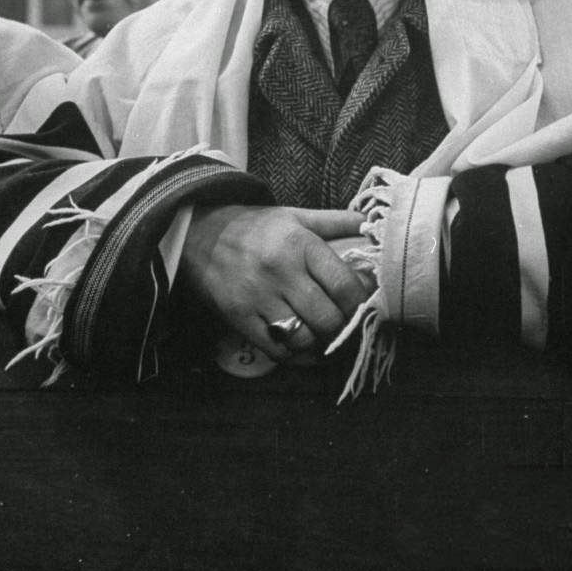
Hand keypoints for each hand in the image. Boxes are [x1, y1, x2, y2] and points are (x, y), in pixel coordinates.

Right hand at [181, 204, 369, 363]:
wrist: (200, 232)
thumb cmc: (255, 226)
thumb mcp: (294, 216)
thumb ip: (335, 221)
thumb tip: (371, 225)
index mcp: (299, 243)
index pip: (344, 284)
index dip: (360, 302)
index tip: (362, 306)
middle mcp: (280, 270)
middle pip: (328, 317)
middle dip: (341, 326)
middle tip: (342, 323)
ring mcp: (258, 296)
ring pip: (304, 338)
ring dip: (318, 342)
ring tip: (320, 334)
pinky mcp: (239, 316)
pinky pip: (277, 350)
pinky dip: (294, 354)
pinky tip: (299, 345)